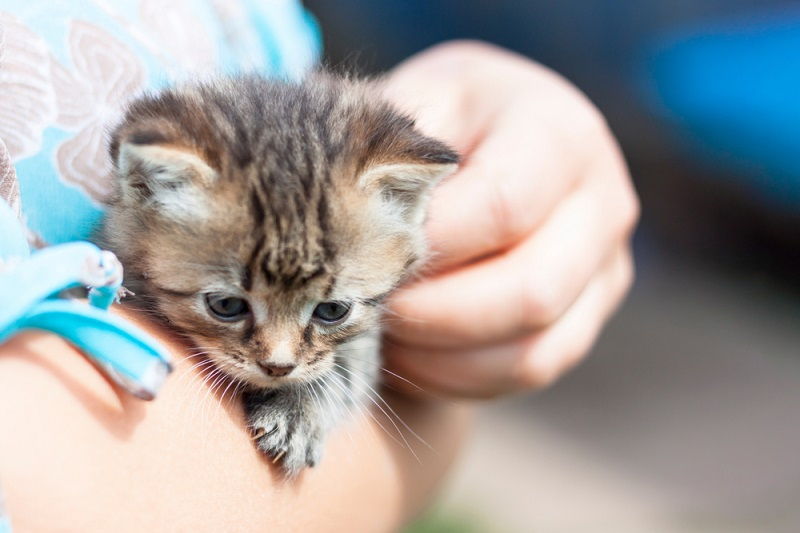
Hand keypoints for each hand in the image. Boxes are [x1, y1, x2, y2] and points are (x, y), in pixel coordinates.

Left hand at [381, 41, 638, 397]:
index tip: (362, 257)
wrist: (491, 143)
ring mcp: (607, 267)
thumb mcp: (416, 109)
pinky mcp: (590, 314)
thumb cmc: (442, 130)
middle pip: (532, 290)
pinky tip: (416, 354)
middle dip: (434, 314)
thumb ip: (395, 155)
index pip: (503, 205)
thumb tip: (360, 223)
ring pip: (535, 347)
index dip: (429, 246)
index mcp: (560, 133)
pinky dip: (464, 376)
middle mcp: (602, 202)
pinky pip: (533, 369)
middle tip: (368, 307)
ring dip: (444, 355)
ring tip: (386, 331)